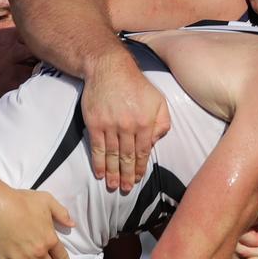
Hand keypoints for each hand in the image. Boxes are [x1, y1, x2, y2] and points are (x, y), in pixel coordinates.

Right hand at [83, 55, 170, 191]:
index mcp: (145, 122)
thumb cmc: (136, 85)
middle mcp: (128, 126)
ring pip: (112, 155)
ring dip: (112, 173)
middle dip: (126, 175)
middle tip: (125, 189)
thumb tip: (156, 141)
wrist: (109, 69)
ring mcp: (110, 125)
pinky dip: (98, 162)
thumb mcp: (158, 100)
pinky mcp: (95, 123)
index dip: (140, 167)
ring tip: (113, 186)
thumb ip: (162, 122)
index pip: (143, 151)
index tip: (138, 179)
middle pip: (127, 157)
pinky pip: (97, 147)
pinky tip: (99, 173)